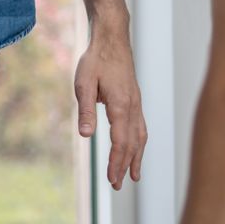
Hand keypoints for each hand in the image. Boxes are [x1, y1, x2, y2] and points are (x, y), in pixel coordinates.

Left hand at [75, 23, 147, 189]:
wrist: (112, 38)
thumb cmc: (96, 58)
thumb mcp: (84, 83)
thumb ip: (86, 110)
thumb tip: (86, 135)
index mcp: (121, 105)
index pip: (121, 142)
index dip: (117, 163)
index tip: (112, 180)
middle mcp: (133, 106)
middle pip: (133, 143)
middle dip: (125, 165)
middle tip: (118, 186)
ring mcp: (136, 102)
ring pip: (141, 136)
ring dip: (136, 157)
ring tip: (134, 175)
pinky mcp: (135, 99)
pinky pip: (141, 126)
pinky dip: (139, 142)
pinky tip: (135, 148)